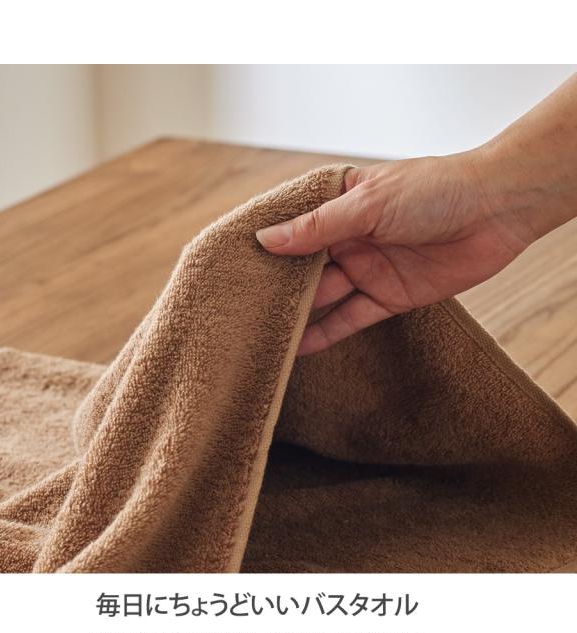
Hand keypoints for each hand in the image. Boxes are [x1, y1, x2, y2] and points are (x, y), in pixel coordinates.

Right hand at [256, 151, 535, 354]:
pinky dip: (326, 334)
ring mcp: (368, 268)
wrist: (498, 209)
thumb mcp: (368, 204)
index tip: (229, 265)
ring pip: (323, 297)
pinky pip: (350, 319)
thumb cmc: (435, 189)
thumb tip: (266, 240)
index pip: (291, 227)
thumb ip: (317, 228)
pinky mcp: (389, 297)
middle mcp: (349, 237)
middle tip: (238, 309)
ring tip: (259, 333)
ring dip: (296, 315)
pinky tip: (297, 348)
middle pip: (302, 268)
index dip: (263, 245)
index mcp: (340, 203)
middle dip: (275, 287)